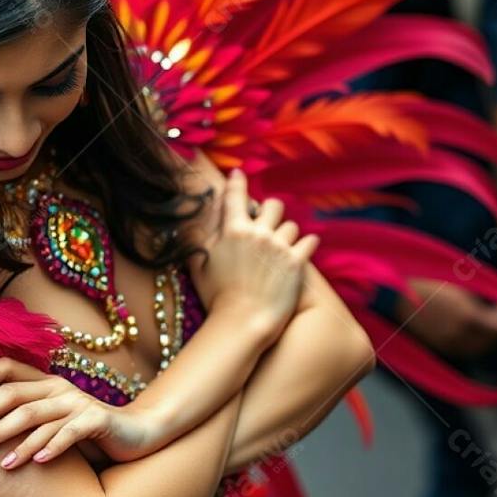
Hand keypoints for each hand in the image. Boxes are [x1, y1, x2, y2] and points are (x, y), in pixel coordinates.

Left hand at [0, 358, 152, 467]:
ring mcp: (78, 402)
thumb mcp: (51, 420)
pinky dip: (51, 446)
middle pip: (12, 396)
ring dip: (8, 439)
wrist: (136, 433)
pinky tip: (35, 462)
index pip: (6, 369)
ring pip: (34, 416)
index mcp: (44, 382)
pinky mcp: (97, 420)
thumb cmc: (84, 431)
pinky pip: (70, 432)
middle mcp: (58, 387)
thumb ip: (24, 418)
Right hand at [185, 166, 318, 337]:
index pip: (236, 196)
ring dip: (286, 235)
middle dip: (270, 212)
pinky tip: (302, 251)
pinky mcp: (297, 263)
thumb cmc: (217, 298)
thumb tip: (186, 224)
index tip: (238, 174)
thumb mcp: (198, 265)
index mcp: (233, 230)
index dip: (237, 182)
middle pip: (273, 205)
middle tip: (266, 226)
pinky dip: (306, 245)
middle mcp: (259, 233)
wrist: (243, 323)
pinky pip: (310, 242)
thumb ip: (197, 240)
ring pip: (291, 226)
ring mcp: (280, 247)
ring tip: (279, 250)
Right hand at [395, 279, 496, 360]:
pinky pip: (465, 349)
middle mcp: (459, 336)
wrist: (396, 297)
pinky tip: (471, 329)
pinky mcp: (439, 347)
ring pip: (479, 348)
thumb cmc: (428, 285)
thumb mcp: (460, 288)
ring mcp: (448, 344)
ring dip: (486, 336)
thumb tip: (496, 304)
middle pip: (491, 340)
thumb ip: (482, 300)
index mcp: (468, 318)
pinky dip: (473, 342)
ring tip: (486, 321)